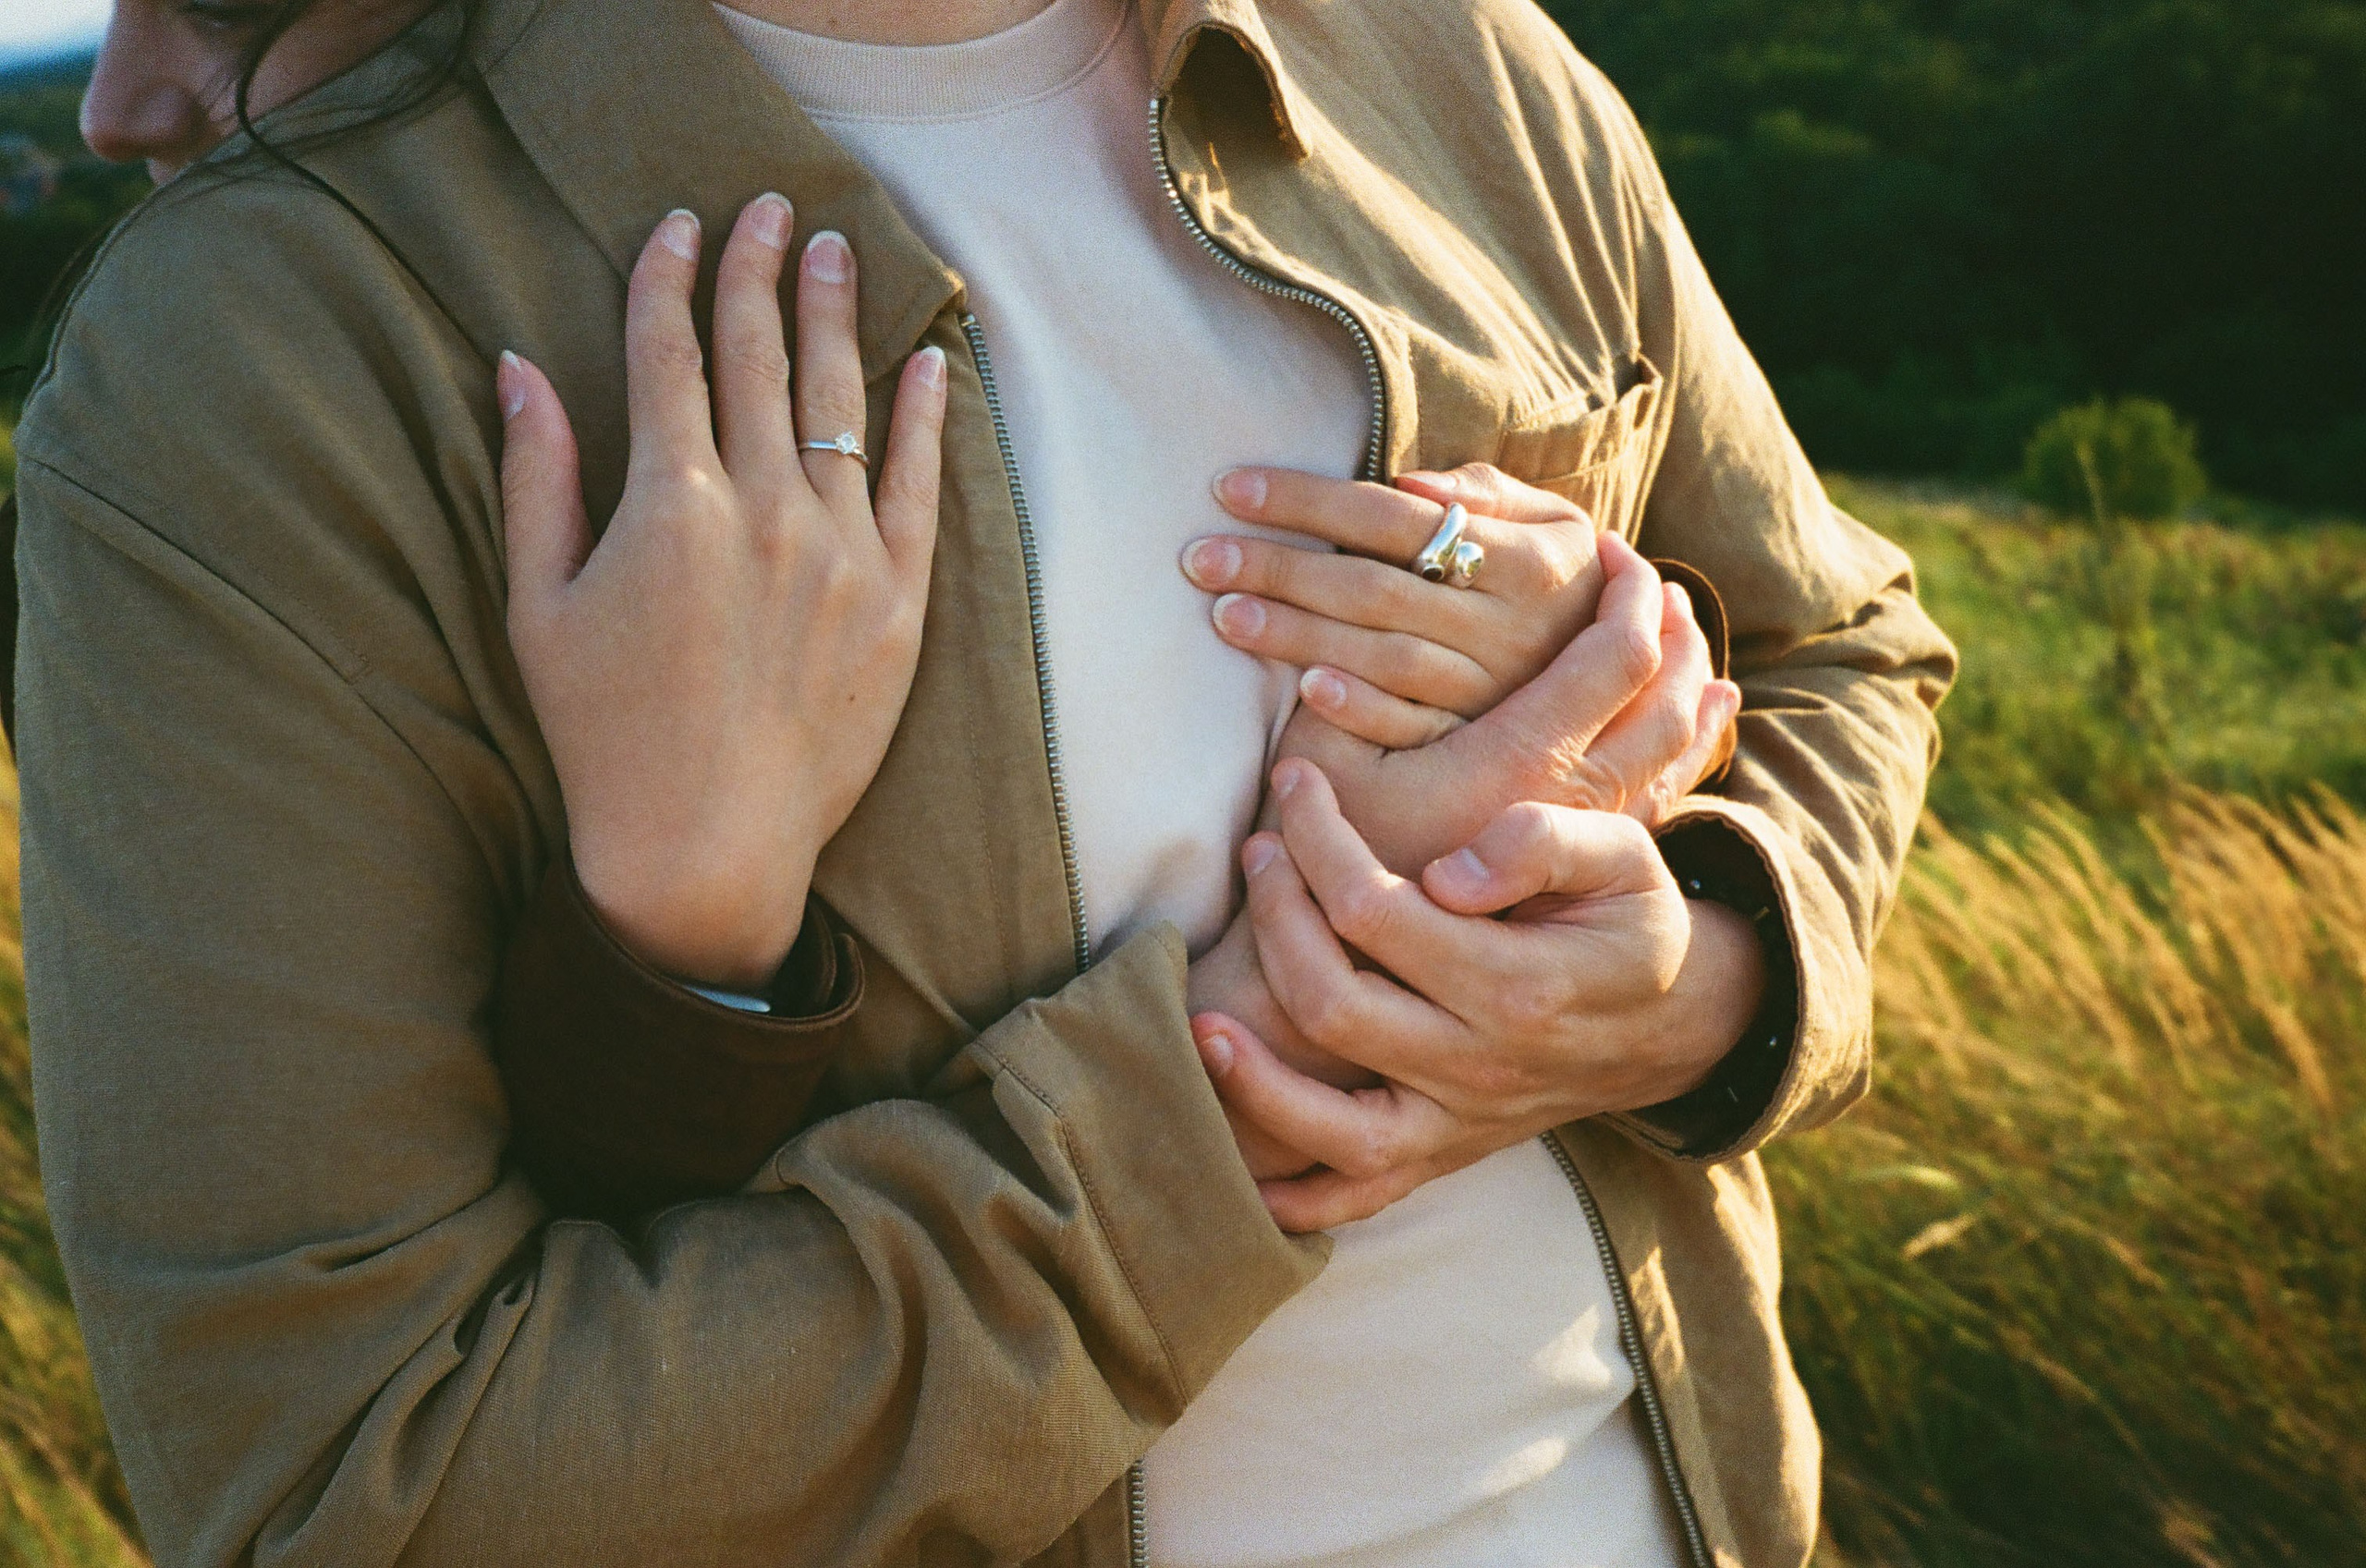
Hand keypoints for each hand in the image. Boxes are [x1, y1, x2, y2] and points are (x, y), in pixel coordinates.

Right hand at [498, 197, 945, 988]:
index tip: (678, 222)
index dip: (669, 277)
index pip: (668, 354)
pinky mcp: (899, 602)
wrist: (705, 847)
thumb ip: (535, 477)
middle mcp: (763, 508)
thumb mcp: (538, 604)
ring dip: (836, 316)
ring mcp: (841, 552)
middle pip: (761, 357)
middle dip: (759, 269)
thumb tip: (516, 365)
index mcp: (668, 502)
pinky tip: (929, 361)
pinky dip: (926, 418)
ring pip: (840, 403)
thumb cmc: (606, 735)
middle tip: (769, 206)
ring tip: (836, 250)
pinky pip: (918, 486)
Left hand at [1186, 462, 1604, 741]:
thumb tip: (1409, 482)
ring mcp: (1494, 691)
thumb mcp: (1556, 526)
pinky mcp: (1479, 743)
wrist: (1625, 682)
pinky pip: (1411, 725)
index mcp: (1526, 558)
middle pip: (1373, 587)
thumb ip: (1489, 494)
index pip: (1394, 517)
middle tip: (1198, 557)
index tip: (1231, 488)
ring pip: (1380, 655)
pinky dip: (1358, 706)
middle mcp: (1510, 625)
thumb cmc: (1563, 583)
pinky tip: (1303, 690)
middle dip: (1279, 567)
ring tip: (1223, 615)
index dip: (1308, 500)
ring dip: (1296, 634)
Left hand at [1196, 761, 1765, 1230]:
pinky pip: (1355, 1199)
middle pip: (1335, 1004)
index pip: (1379, 910)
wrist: (1674, 1025)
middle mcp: (1482, 1067)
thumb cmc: (1631, 923)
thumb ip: (1541, 843)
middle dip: (1276, 917)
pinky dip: (1292, 1200)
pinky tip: (1237, 1167)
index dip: (1322, 840)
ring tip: (1200, 1017)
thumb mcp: (1622, 857)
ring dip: (1253, 1078)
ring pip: (1331, 1126)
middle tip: (1259, 851)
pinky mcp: (1441, 1157)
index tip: (1298, 786)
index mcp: (1522, 986)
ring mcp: (1457, 1123)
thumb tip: (1447, 871)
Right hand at [1280, 532, 1737, 875]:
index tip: (1613, 548)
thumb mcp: (1322, 767)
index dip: (1626, 592)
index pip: (1617, 657)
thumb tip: (1371, 594)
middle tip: (1655, 581)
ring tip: (1685, 631)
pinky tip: (1705, 715)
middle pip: (1669, 695)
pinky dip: (1691, 742)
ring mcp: (1590, 842)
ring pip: (1673, 748)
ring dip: (1688, 679)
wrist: (1358, 996)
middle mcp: (1575, 804)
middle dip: (1669, 626)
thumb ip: (1346, 689)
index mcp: (1521, 765)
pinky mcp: (1587, 872)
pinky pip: (1663, 792)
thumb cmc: (1328, 868)